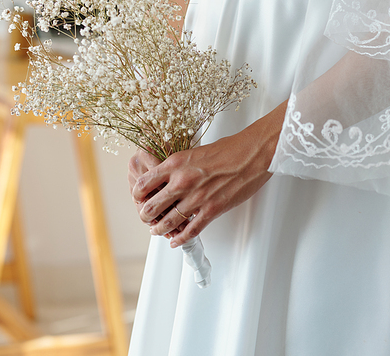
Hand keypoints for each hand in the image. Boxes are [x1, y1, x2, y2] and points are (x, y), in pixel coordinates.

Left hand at [131, 101, 286, 247]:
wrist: (251, 154)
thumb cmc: (228, 149)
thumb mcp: (194, 151)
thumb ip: (179, 166)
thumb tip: (167, 177)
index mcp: (175, 163)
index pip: (143, 183)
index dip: (138, 195)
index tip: (139, 199)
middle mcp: (182, 181)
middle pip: (152, 206)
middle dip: (146, 216)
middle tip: (146, 218)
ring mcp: (196, 197)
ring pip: (168, 222)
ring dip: (159, 230)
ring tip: (156, 231)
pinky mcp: (211, 210)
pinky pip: (190, 231)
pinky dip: (180, 239)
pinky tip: (175, 240)